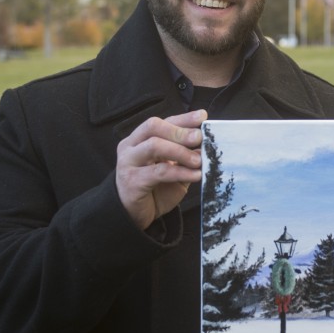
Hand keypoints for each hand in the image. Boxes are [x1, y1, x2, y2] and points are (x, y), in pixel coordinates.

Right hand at [115, 109, 206, 229]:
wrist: (134, 216)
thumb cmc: (154, 190)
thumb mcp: (172, 169)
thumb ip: (184, 156)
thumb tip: (205, 144)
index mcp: (139, 139)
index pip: (161, 122)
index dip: (182, 118)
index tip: (202, 116)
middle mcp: (130, 147)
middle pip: (153, 127)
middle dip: (180, 131)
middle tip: (200, 138)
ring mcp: (128, 163)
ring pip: (154, 146)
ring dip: (180, 151)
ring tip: (199, 160)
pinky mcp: (132, 181)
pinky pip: (159, 172)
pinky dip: (180, 172)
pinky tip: (196, 175)